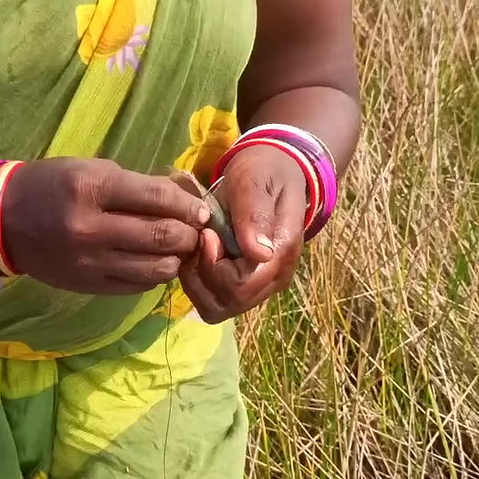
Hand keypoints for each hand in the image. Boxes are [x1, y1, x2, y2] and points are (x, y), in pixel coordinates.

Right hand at [2, 158, 210, 294]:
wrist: (4, 220)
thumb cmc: (53, 185)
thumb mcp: (91, 169)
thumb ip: (137, 185)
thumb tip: (185, 199)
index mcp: (91, 189)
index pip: (158, 198)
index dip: (189, 205)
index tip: (200, 209)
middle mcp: (91, 228)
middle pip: (163, 237)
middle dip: (189, 233)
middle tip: (194, 230)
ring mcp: (90, 262)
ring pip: (156, 269)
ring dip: (175, 258)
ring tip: (175, 248)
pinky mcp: (88, 285)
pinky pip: (137, 286)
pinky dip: (153, 274)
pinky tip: (150, 262)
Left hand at [179, 146, 306, 322]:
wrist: (273, 170)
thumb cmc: (263, 171)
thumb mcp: (255, 180)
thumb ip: (255, 214)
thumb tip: (259, 254)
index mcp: (280, 255)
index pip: (239, 288)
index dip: (212, 266)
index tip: (207, 234)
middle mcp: (273, 278)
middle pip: (227, 305)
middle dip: (201, 276)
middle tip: (199, 240)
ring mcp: (260, 285)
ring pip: (218, 308)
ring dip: (197, 281)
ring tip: (198, 247)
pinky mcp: (244, 283)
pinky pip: (214, 299)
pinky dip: (199, 281)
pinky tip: (199, 252)